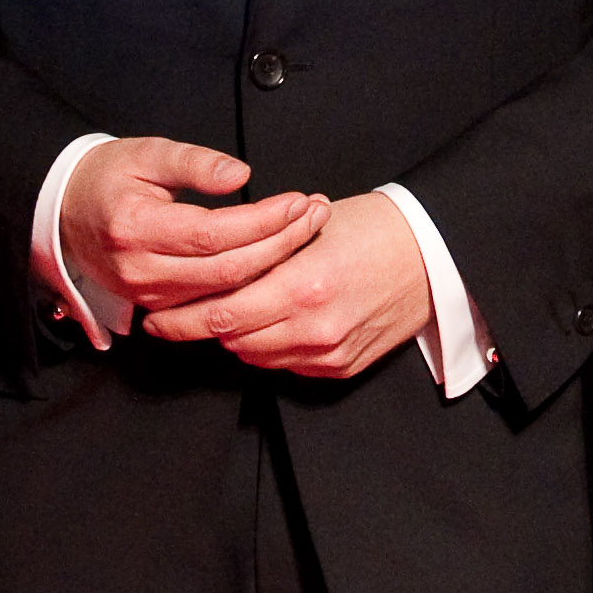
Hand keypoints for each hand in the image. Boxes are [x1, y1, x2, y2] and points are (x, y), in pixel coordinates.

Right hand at [57, 137, 326, 319]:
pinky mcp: (155, 304)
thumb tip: (241, 175)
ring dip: (272, 264)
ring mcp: (146, 294)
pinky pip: (211, 300)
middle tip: (316, 215)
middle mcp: (139, 269)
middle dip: (280, 243)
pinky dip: (249, 283)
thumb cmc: (108, 175)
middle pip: (227, 269)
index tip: (299, 201)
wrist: (64, 211)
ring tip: (307, 232)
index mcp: (135, 228)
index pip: (213, 233)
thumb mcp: (147, 152)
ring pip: (224, 292)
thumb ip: (194, 163)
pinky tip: (277, 259)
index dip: (263, 221)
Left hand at [141, 186, 433, 378]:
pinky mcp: (340, 367)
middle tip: (171, 319)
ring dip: (233, 336)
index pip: (222, 312)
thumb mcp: (314, 225)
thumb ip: (263, 250)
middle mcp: (314, 326)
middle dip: (198, 329)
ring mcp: (328, 351)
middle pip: (232, 338)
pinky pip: (284, 365)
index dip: (181, 319)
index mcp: (303, 284)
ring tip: (223, 313)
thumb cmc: (376, 229)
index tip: (157, 316)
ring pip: (254, 356)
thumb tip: (215, 263)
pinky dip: (267, 347)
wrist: (435, 257)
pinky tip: (267, 323)